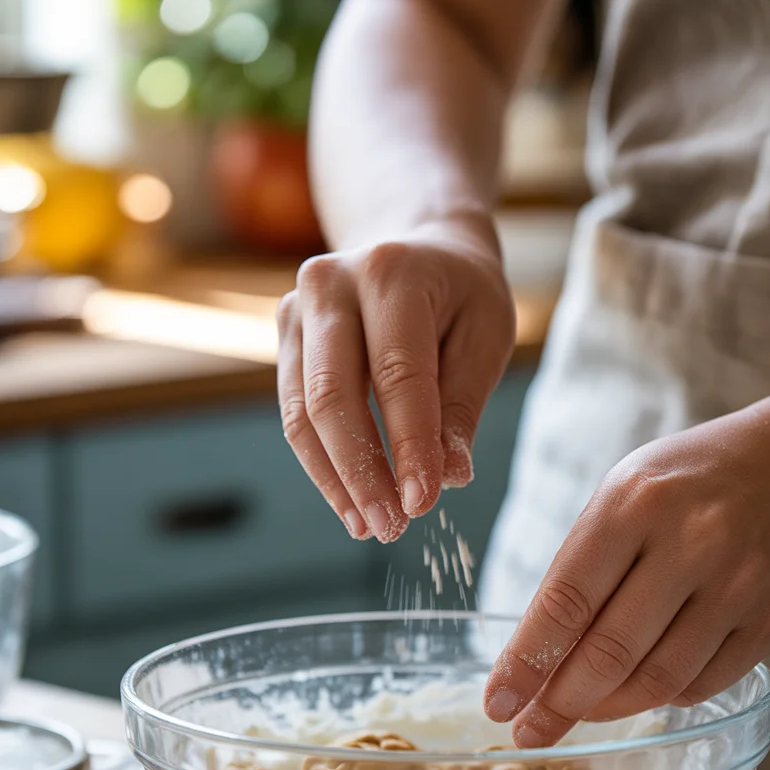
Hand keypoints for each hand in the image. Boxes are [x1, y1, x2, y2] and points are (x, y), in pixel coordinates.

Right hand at [276, 218, 514, 541]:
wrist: (415, 243)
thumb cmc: (460, 293)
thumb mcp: (485, 336)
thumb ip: (462, 405)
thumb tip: (446, 476)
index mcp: (391, 272)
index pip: (397, 375)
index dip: (409, 445)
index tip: (424, 503)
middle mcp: (330, 284)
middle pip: (332, 396)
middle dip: (362, 472)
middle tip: (392, 526)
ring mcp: (295, 310)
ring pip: (302, 413)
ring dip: (336, 479)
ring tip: (371, 526)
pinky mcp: (284, 338)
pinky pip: (295, 415)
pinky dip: (323, 465)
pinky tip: (351, 502)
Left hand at [484, 408, 769, 745]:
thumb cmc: (677, 490)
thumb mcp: (617, 501)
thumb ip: (579, 573)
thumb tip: (533, 663)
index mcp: (634, 505)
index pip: (567, 601)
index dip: (527, 662)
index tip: (498, 702)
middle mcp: (691, 544)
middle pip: (610, 652)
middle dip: (559, 702)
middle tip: (530, 729)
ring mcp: (737, 585)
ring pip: (657, 680)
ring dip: (606, 708)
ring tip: (577, 711)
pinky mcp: (769, 621)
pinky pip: (701, 686)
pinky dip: (660, 697)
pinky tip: (639, 687)